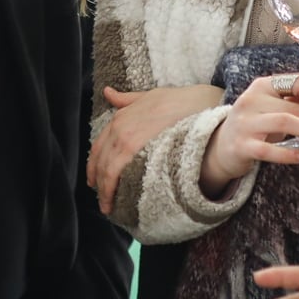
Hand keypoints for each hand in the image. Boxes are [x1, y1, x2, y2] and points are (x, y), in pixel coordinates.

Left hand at [89, 84, 222, 214]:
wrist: (204, 106)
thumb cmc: (182, 100)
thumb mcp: (151, 95)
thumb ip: (127, 99)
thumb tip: (108, 93)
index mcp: (121, 117)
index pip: (99, 146)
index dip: (95, 164)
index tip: (95, 179)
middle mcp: (119, 128)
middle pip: (101, 161)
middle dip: (98, 181)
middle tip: (101, 197)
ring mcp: (128, 140)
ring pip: (108, 170)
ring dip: (105, 190)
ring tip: (108, 205)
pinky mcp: (140, 152)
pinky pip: (121, 174)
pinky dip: (115, 188)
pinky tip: (119, 200)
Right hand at [197, 71, 298, 196]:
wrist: (221, 146)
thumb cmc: (255, 123)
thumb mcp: (274, 104)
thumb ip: (298, 91)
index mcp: (263, 85)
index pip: (295, 81)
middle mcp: (252, 100)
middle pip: (293, 106)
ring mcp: (245, 122)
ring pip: (283, 122)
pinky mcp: (241, 145)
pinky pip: (267, 149)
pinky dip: (287, 153)